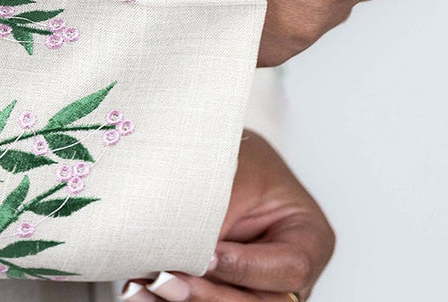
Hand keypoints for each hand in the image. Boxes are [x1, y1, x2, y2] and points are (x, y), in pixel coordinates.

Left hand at [123, 131, 334, 300]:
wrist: (214, 161)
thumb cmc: (236, 160)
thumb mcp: (233, 175)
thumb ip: (215, 213)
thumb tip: (182, 250)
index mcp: (309, 239)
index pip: (289, 268)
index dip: (246, 267)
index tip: (207, 255)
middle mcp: (288, 276)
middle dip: (209, 295)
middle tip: (164, 281)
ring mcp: (256, 291)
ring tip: (142, 289)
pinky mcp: (222, 293)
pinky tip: (138, 292)